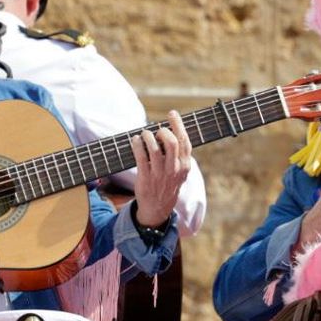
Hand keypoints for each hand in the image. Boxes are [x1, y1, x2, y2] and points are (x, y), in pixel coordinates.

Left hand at [130, 110, 192, 230]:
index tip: (172, 113)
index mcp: (184, 165)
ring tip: (144, 134)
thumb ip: (179, 154)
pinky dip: (137, 144)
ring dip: (148, 136)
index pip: (185, 141)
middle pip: (172, 142)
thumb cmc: (168, 183)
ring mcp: (160, 174)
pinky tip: (135, 140)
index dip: (178, 125)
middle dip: (164, 130)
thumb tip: (172, 130)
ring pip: (155, 148)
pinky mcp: (146, 178)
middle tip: (157, 129)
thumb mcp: (180, 171)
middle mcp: (174, 169)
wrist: (158, 207)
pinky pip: (140, 157)